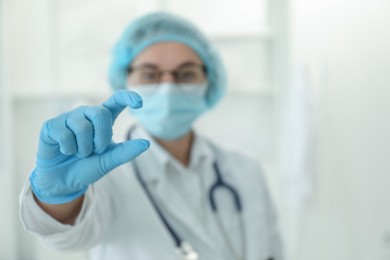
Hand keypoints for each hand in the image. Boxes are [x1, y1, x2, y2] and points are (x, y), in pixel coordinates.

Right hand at [30, 90, 149, 203]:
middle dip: (101, 137)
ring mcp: (68, 118)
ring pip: (82, 126)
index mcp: (103, 119)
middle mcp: (86, 114)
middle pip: (100, 113)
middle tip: (95, 151)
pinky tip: (65, 151)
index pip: (116, 100)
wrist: (64, 181)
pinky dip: (68, 149)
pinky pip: (65, 134)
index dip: (128, 97)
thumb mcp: (109, 160)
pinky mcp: (52, 125)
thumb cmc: (88, 166)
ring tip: (79, 153)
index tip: (139, 103)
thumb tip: (146, 143)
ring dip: (84, 148)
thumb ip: (126, 152)